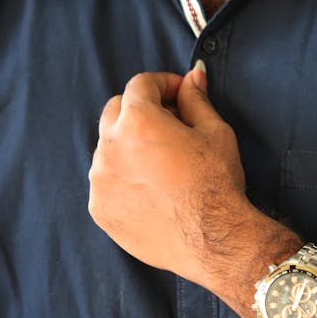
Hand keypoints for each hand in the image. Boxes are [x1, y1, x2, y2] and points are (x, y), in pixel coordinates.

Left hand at [88, 66, 252, 289]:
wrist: (213, 241)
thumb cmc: (216, 182)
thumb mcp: (214, 131)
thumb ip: (195, 99)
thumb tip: (192, 76)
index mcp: (137, 120)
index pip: (140, 84)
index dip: (163, 84)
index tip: (180, 94)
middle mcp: (110, 146)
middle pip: (116, 110)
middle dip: (141, 108)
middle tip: (170, 124)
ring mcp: (100, 180)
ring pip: (109, 147)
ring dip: (130, 145)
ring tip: (162, 162)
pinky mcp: (100, 209)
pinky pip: (106, 180)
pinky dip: (123, 177)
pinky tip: (151, 190)